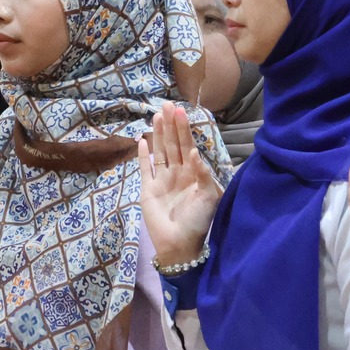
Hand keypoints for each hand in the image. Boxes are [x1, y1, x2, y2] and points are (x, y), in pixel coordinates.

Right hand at [136, 102, 221, 269]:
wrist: (179, 244)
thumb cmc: (198, 221)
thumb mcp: (209, 197)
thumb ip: (203, 174)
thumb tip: (194, 151)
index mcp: (193, 173)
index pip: (187, 145)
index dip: (184, 129)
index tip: (181, 111)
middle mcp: (177, 172)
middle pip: (172, 144)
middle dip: (170, 125)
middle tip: (166, 105)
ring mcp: (161, 180)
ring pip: (159, 151)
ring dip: (157, 134)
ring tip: (156, 116)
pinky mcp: (147, 189)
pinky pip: (144, 168)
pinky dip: (143, 155)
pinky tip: (141, 141)